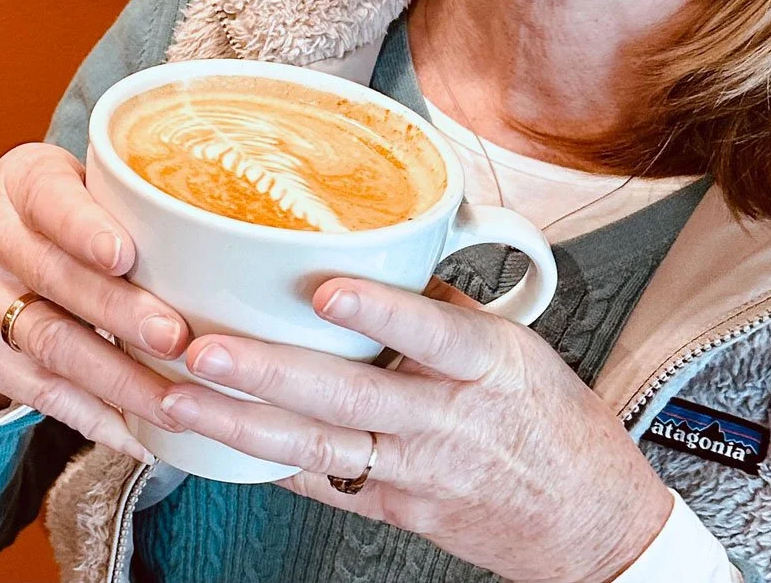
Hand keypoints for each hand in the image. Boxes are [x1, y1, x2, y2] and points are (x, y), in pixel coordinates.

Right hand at [0, 142, 191, 460]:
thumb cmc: (67, 215)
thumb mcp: (88, 186)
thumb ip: (135, 205)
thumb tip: (228, 243)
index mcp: (23, 180)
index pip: (50, 199)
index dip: (85, 229)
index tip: (126, 256)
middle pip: (54, 278)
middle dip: (119, 314)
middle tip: (176, 340)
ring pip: (47, 342)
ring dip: (115, 378)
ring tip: (171, 402)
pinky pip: (34, 390)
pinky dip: (90, 416)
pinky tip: (136, 433)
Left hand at [157, 278, 672, 582]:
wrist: (592, 524)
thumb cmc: (552, 422)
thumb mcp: (514, 344)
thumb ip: (439, 302)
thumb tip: (374, 247)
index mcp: (485, 367)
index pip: (432, 335)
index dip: (378, 313)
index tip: (323, 292)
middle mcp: (444, 422)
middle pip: (346, 400)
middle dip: (265, 374)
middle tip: (201, 348)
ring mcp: (415, 474)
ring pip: (317, 451)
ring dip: (240, 424)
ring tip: (178, 398)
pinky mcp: (396, 512)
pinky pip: (323, 485)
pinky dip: (266, 463)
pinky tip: (211, 440)